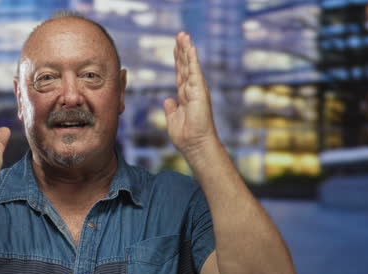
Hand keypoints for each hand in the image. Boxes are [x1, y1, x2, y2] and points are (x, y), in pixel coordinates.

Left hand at [163, 32, 218, 159]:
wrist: (195, 145)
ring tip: (184, 35)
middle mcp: (192, 90)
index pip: (180, 73)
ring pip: (190, 65)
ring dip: (186, 49)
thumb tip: (168, 100)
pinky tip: (190, 48)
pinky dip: (192, 59)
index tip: (175, 47)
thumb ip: (171, 108)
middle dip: (182, 50)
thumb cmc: (186, 136)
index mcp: (184, 96)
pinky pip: (195, 72)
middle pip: (185, 66)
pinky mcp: (200, 91)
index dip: (178, 60)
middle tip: (180, 34)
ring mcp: (197, 89)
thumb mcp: (173, 120)